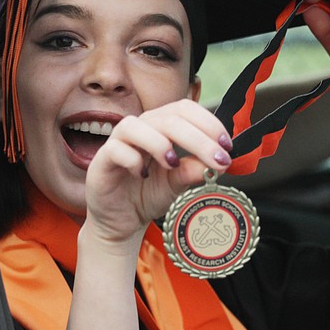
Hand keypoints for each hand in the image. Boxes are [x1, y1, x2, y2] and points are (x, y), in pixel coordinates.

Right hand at [82, 99, 231, 247]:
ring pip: (137, 126)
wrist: (122, 220)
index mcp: (161, 126)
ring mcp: (119, 142)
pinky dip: (133, 159)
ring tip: (174, 164)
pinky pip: (116, 149)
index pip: (185, 109)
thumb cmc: (148, 194)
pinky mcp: (102, 160)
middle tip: (217, 160)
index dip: (208, 122)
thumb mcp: (178, 184)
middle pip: (168, 118)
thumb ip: (194, 171)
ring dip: (160, 143)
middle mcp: (141, 128)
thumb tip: (217, 163)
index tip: (227, 146)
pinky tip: (143, 175)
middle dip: (197, 138)